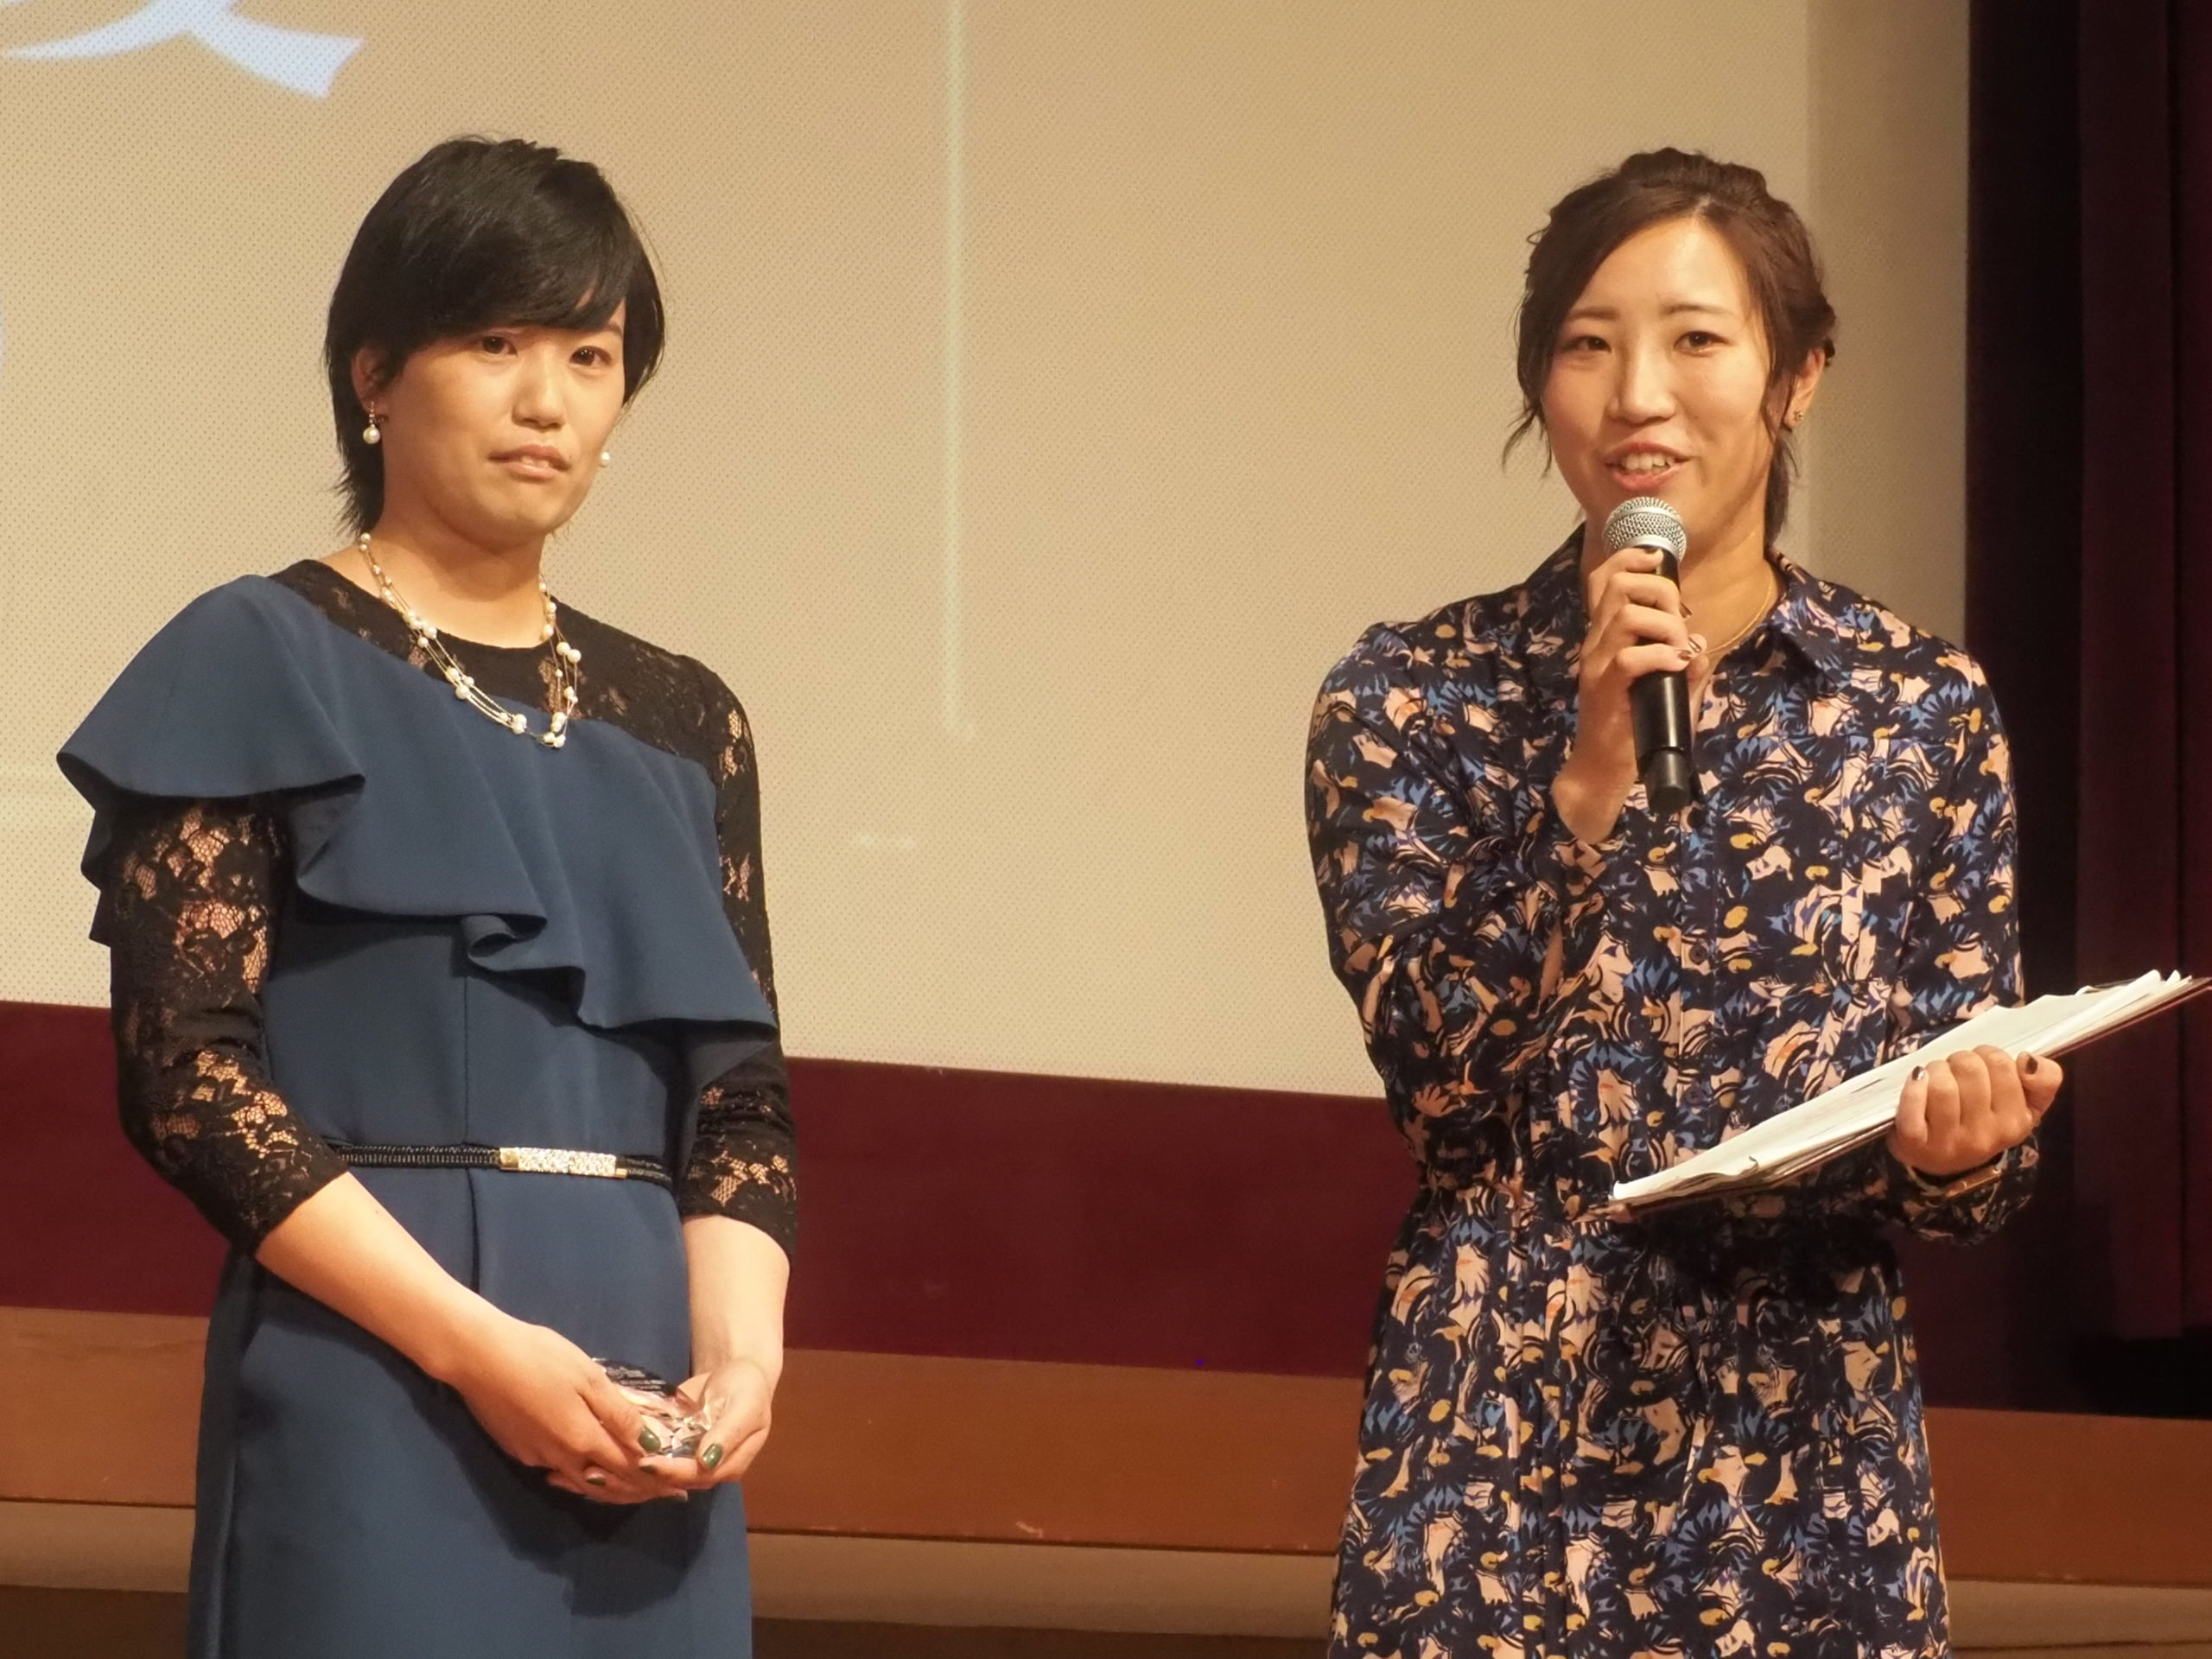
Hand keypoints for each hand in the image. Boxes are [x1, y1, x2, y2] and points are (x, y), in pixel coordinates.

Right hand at [439, 1311, 668, 1504]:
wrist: (479, 1358)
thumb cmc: (540, 1358)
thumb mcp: (588, 1378)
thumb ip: (619, 1414)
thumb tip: (651, 1444)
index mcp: (584, 1440)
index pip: (629, 1470)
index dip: (657, 1481)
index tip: (681, 1489)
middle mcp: (562, 1458)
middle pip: (607, 1485)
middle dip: (639, 1490)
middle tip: (665, 1492)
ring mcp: (536, 1458)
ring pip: (582, 1483)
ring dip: (611, 1487)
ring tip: (634, 1485)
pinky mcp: (519, 1451)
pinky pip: (560, 1473)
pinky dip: (582, 1477)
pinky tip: (589, 1468)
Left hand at [634, 1357, 776, 1493]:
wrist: (739, 1374)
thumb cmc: (748, 1389)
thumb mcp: (745, 1407)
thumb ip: (729, 1433)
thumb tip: (706, 1462)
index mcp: (731, 1465)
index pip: (698, 1476)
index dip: (672, 1472)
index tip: (645, 1463)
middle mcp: (710, 1469)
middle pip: (678, 1480)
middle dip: (649, 1473)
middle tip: (622, 1462)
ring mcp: (692, 1460)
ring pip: (665, 1472)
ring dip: (640, 1468)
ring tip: (614, 1459)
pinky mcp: (679, 1449)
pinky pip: (659, 1455)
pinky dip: (641, 1452)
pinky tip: (621, 1445)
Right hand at [1552, 545, 1713, 842]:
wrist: (1604, 770)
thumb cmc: (1636, 728)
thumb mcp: (1669, 689)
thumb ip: (1686, 663)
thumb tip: (1699, 641)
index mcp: (1605, 636)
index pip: (1605, 580)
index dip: (1631, 560)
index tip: (1659, 561)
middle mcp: (1595, 643)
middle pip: (1618, 587)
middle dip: (1661, 592)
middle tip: (1680, 620)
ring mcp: (1596, 664)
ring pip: (1626, 617)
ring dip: (1665, 626)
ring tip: (1679, 649)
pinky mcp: (1602, 688)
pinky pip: (1630, 657)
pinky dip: (1661, 656)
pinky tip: (1676, 667)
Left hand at [1888, 1046, 2063, 1177]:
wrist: (1943, 1160)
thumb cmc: (1984, 1120)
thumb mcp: (2026, 1104)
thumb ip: (2045, 1079)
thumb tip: (2027, 1060)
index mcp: (2017, 1122)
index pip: (2001, 1063)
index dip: (1988, 1055)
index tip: (1984, 1066)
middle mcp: (1986, 1136)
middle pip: (1969, 1068)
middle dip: (1959, 1060)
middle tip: (1956, 1072)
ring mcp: (1950, 1142)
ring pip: (1942, 1083)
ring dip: (1935, 1070)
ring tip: (1935, 1078)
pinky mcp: (1916, 1144)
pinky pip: (1913, 1104)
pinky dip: (1913, 1087)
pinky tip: (1917, 1081)